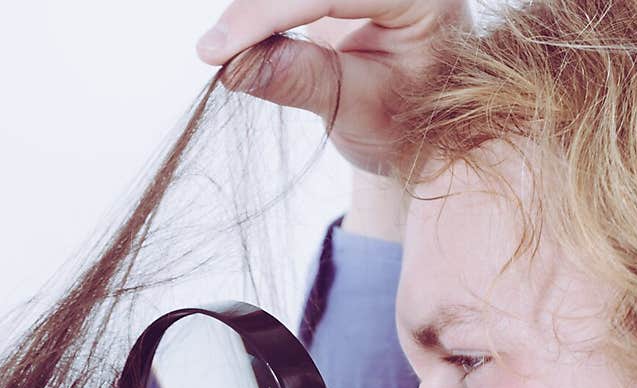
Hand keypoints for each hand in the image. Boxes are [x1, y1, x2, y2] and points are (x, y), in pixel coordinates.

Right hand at [196, 1, 472, 172]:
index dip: (267, 14)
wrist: (421, 126)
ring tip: (230, 50)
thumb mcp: (360, 112)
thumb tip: (233, 65)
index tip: (217, 50)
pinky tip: (243, 33)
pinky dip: (262, 9)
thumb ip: (304, 81)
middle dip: (258, 9)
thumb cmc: (406, 124)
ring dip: (257, 9)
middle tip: (216, 53)